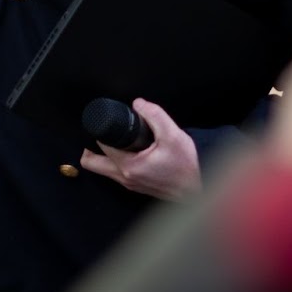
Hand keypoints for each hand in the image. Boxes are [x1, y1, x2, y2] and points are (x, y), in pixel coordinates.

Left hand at [80, 98, 201, 199]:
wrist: (199, 188)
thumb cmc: (187, 166)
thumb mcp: (173, 135)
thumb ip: (154, 115)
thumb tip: (138, 103)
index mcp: (129, 166)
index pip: (101, 145)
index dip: (100, 129)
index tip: (105, 120)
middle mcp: (125, 178)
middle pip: (91, 163)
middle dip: (91, 145)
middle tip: (101, 131)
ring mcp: (130, 184)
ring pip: (103, 169)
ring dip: (103, 154)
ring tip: (115, 138)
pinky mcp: (137, 186)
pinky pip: (116, 173)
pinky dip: (115, 161)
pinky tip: (129, 149)